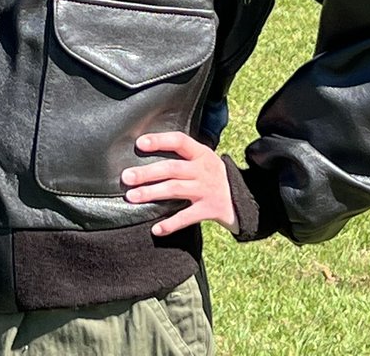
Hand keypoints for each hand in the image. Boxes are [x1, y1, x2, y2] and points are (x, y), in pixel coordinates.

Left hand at [121, 131, 237, 236]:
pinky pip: (187, 217)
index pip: (179, 141)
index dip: (159, 141)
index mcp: (201, 153)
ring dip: (151, 193)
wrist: (244, 198)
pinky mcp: (209, 210)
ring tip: (132, 197)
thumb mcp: (204, 158)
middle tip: (126, 177)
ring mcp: (206, 190)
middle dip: (147, 173)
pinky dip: (171, 224)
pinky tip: (155, 229)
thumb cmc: (213, 175)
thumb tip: (147, 151)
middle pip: (172, 169)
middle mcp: (203, 170)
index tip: (139, 143)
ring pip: (175, 190)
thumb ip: (183, 155)